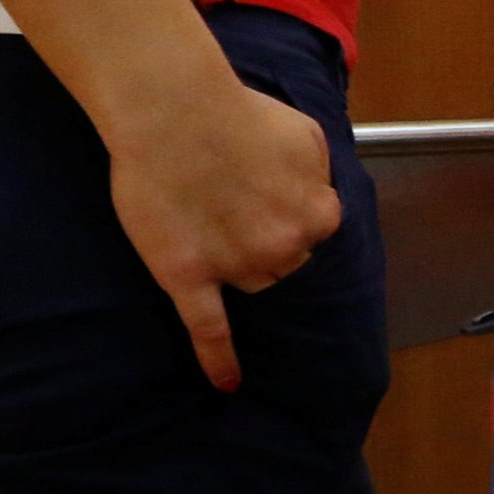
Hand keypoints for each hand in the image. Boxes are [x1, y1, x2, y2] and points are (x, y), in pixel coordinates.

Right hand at [104, 76, 345, 390]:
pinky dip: (220, 359)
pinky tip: (228, 383)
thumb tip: (320, 198)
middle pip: (287, 264)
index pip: (318, 233)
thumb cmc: (238, 113)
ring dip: (246, 274)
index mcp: (319, 213)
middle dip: (271, 246)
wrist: (174, 110)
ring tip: (225, 252)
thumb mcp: (307, 135)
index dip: (294, 218)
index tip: (275, 205)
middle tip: (243, 219)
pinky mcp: (188, 275)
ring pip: (255, 286)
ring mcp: (236, 265)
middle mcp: (285, 247)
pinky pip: (209, 329)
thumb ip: (320, 174)